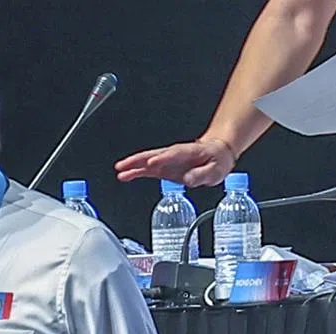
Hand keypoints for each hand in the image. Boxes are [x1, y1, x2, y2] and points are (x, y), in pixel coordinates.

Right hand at [114, 138, 235, 186]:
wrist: (216, 155)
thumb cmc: (216, 161)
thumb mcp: (216, 170)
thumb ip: (202, 174)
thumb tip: (188, 179)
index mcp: (189, 152)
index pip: (173, 155)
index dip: (162, 159)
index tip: (152, 164)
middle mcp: (174, 155)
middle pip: (154, 155)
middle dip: (139, 160)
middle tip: (125, 165)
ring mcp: (167, 160)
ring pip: (147, 161)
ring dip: (133, 165)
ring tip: (120, 171)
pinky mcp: (163, 167)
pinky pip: (146, 169)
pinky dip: (135, 172)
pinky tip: (124, 176)